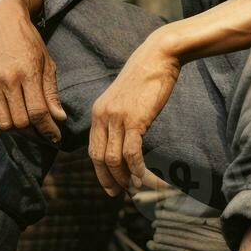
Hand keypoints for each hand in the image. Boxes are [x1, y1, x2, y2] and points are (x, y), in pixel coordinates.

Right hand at [0, 0, 65, 142]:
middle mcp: (7, 79)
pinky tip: (13, 119)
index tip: (56, 136)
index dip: (49, 129)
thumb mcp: (47, 63)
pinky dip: (2, 124)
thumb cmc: (30, 43)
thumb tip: (59, 118)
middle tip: (44, 132)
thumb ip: (51, 92)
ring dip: (19, 131)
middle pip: (21, 122)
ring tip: (29, 127)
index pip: (38, 112)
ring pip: (4, 124)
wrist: (2, 24)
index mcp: (28, 72)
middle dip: (36, 133)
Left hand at [88, 36, 180, 196]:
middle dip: (108, 179)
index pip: (92, 149)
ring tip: (133, 187)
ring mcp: (117, 118)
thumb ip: (120, 117)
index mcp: (98, 112)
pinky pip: (131, 151)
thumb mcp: (125, 99)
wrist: (157, 57)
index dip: (100, 171)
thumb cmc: (146, 77)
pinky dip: (135, 168)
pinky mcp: (134, 119)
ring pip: (113, 158)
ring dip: (122, 177)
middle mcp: (103, 116)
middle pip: (99, 157)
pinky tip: (141, 176)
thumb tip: (125, 139)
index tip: (109, 185)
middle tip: (118, 193)